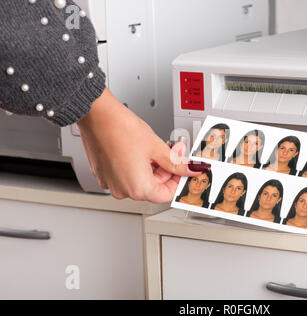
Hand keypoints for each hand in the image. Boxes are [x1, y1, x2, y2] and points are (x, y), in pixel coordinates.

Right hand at [76, 88, 208, 201]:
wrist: (97, 114)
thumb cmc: (121, 129)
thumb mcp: (158, 147)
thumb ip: (177, 163)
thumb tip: (192, 170)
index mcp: (137, 188)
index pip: (167, 194)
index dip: (179, 180)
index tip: (184, 170)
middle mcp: (122, 189)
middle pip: (154, 187)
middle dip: (167, 169)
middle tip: (175, 151)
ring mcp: (111, 182)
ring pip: (140, 179)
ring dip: (154, 166)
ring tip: (159, 147)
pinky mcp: (104, 173)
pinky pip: (126, 174)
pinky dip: (138, 164)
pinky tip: (143, 149)